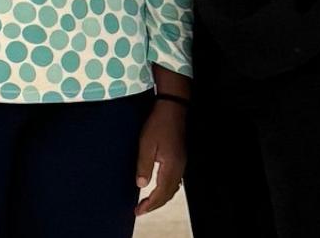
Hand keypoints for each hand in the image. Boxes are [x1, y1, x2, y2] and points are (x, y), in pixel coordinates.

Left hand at [134, 101, 186, 215]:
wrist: (173, 108)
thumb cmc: (158, 124)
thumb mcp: (146, 144)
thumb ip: (144, 166)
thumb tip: (141, 185)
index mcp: (171, 167)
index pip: (161, 193)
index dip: (150, 205)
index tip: (138, 211)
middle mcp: (179, 168)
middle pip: (169, 194)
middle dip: (155, 205)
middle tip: (140, 210)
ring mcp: (181, 163)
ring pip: (173, 188)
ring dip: (161, 198)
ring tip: (148, 202)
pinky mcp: (180, 158)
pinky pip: (175, 180)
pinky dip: (166, 189)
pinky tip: (159, 187)